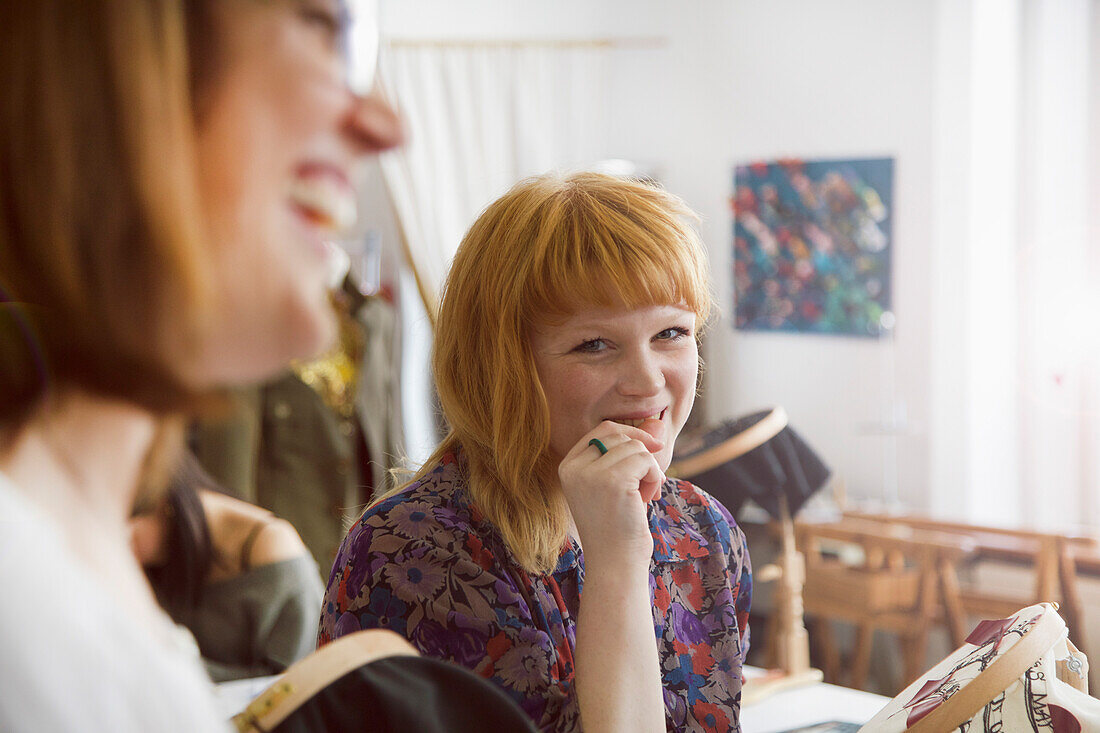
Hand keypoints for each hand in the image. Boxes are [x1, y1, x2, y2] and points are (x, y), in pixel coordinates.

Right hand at [557, 419, 665, 569]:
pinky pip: (646, 460)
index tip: (650, 450)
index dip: (630, 435)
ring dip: (650, 469)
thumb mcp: (615, 485)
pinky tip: (650, 497)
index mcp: (568, 467)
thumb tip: (657, 422)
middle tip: (649, 482)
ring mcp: (592, 473)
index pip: (602, 430)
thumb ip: (628, 454)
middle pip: (620, 435)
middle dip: (642, 453)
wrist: (615, 564)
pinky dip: (654, 476)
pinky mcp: (613, 481)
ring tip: (646, 495)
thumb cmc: (618, 527)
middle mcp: (575, 467)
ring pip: (636, 447)